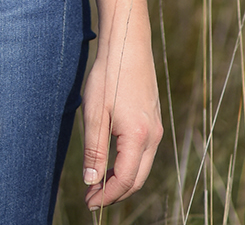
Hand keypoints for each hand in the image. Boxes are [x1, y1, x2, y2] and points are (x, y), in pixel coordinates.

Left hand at [80, 35, 161, 210]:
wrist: (127, 42)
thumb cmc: (108, 74)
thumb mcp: (95, 113)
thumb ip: (94, 150)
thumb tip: (91, 181)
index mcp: (139, 137)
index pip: (125, 180)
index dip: (106, 196)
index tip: (88, 203)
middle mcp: (153, 136)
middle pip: (137, 179)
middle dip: (115, 192)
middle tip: (91, 198)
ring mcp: (156, 127)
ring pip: (141, 166)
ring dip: (122, 178)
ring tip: (98, 182)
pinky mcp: (153, 118)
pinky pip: (143, 151)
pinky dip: (128, 163)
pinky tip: (112, 160)